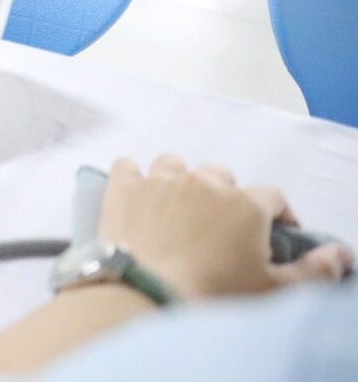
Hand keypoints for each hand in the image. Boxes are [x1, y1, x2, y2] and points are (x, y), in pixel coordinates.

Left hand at [98, 155, 352, 300]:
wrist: (146, 294)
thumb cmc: (214, 295)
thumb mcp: (273, 289)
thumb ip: (313, 271)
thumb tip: (340, 255)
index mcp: (245, 204)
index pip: (272, 196)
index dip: (278, 213)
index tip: (277, 232)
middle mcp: (203, 183)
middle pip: (221, 175)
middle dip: (227, 196)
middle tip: (223, 227)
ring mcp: (160, 181)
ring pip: (174, 164)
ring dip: (179, 180)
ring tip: (179, 207)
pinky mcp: (122, 189)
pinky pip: (126, 166)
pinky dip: (132, 177)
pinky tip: (136, 195)